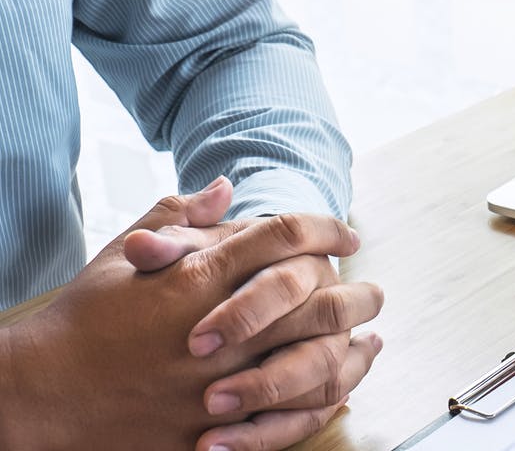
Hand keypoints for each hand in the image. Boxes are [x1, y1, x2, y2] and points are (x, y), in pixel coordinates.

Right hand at [0, 178, 380, 449]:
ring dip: (353, 349)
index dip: (325, 227)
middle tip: (373, 290)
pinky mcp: (216, 428)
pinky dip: (325, 400)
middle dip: (356, 292)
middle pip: (317, 300)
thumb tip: (226, 186)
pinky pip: (290, 416)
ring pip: (315, 362)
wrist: (42, 395)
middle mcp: (220, 328)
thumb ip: (179, 215)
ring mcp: (220, 382)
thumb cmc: (82, 321)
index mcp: (199, 277)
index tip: (347, 232)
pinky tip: (342, 387)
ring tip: (370, 337)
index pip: (284, 236)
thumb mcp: (122, 255)